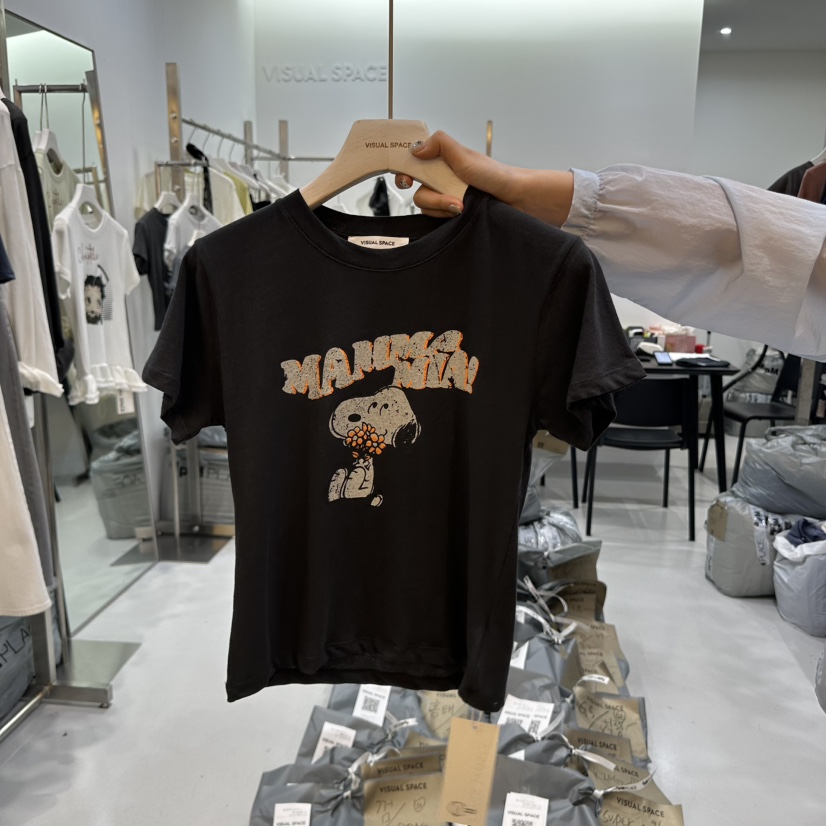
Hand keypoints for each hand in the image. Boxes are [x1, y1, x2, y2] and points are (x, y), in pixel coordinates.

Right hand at [395, 132, 574, 226]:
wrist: (518, 200)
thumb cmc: (497, 176)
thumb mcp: (465, 155)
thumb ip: (440, 144)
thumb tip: (415, 149)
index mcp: (443, 161)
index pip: (413, 163)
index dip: (405, 171)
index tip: (406, 179)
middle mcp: (443, 179)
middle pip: (417, 189)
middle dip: (432, 196)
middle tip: (450, 198)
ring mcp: (448, 198)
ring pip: (426, 206)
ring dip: (442, 207)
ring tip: (462, 206)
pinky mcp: (453, 215)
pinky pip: (437, 220)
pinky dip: (447, 217)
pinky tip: (460, 214)